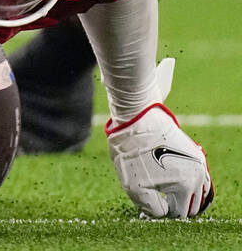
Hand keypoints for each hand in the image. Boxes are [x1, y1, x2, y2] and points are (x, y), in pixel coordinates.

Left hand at [107, 103, 212, 217]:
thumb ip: (152, 208)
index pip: (179, 213)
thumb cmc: (132, 153)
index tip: (147, 200)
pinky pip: (196, 176)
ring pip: (197, 190)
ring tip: (161, 189)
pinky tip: (169, 178)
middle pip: (191, 203)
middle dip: (174, 204)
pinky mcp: (195, 153)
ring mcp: (199, 163)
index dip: (162, 211)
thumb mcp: (134, 187)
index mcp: (186, 186)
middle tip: (154, 196)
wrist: (136, 118)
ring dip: (182, 194)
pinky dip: (186, 181)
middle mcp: (199, 175)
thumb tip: (163, 214)